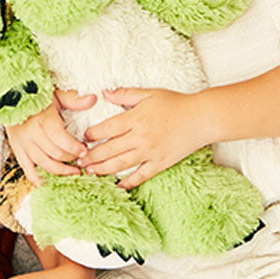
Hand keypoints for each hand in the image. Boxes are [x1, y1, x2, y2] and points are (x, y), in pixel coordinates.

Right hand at [5, 89, 94, 183]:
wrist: (11, 97)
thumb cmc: (36, 96)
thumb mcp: (56, 95)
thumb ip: (74, 100)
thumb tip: (93, 99)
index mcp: (44, 119)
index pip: (61, 140)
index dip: (74, 148)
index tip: (84, 150)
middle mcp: (32, 133)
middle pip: (55, 153)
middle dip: (71, 159)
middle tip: (81, 160)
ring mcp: (24, 143)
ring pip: (44, 163)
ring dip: (60, 171)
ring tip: (73, 172)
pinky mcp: (17, 149)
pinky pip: (26, 168)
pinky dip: (36, 178)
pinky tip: (46, 182)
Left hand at [79, 87, 209, 188]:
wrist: (201, 118)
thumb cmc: (175, 104)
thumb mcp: (149, 94)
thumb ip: (125, 94)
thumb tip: (105, 92)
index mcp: (135, 119)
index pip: (106, 128)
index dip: (92, 134)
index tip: (83, 138)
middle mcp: (140, 137)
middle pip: (109, 149)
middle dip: (92, 156)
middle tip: (78, 160)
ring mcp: (150, 152)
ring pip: (121, 164)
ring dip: (103, 169)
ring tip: (90, 172)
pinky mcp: (160, 164)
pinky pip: (141, 176)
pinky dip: (128, 183)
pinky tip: (117, 186)